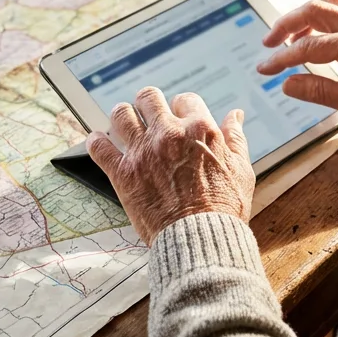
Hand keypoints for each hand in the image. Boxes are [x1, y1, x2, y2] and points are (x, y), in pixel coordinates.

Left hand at [86, 87, 254, 243]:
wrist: (200, 238)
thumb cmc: (224, 207)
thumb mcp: (241, 169)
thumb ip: (236, 137)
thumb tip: (235, 115)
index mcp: (200, 129)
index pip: (185, 100)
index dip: (182, 106)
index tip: (178, 115)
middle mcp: (169, 134)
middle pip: (149, 98)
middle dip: (148, 103)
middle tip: (148, 114)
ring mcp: (143, 152)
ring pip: (121, 114)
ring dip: (123, 116)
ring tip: (125, 123)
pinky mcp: (123, 173)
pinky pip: (99, 147)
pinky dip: (97, 142)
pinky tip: (99, 141)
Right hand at [258, 0, 337, 128]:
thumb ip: (319, 91)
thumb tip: (287, 84)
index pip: (307, 47)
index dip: (281, 58)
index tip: (264, 69)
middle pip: (313, 11)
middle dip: (285, 25)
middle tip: (268, 42)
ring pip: (329, 2)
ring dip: (305, 14)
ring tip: (289, 33)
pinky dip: (329, 8)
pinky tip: (321, 23)